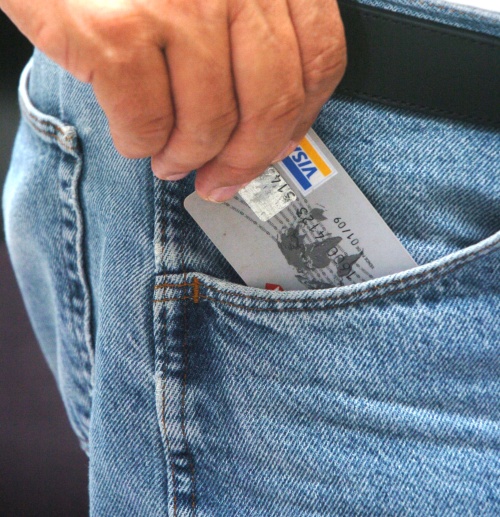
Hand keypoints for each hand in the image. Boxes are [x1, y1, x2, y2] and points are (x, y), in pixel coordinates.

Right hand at [1, 0, 345, 201]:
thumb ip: (251, 41)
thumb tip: (275, 129)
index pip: (320, 60)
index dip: (299, 120)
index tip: (276, 146)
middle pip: (272, 104)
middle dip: (245, 160)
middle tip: (220, 178)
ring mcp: (180, 4)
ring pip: (210, 123)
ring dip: (186, 157)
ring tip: (170, 158)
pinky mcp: (119, 30)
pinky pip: (148, 123)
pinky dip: (140, 144)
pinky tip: (134, 137)